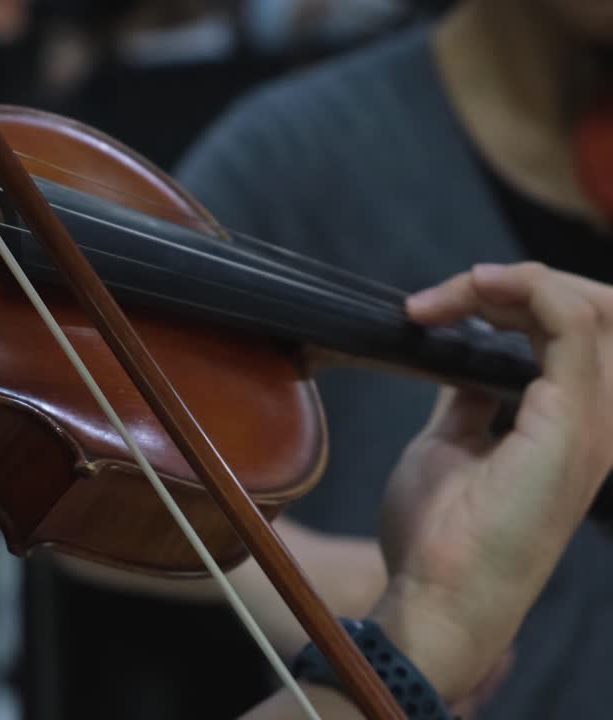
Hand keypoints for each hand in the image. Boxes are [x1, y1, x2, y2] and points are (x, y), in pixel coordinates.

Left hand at [370, 262, 612, 704]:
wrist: (437, 592)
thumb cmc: (441, 537)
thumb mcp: (451, 443)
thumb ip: (469, 399)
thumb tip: (462, 360)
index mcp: (572, 424)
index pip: (575, 330)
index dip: (514, 300)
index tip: (436, 308)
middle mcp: (598, 418)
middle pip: (598, 309)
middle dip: (524, 284)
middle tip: (448, 298)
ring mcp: (591, 420)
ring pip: (590, 305)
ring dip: (515, 284)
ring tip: (454, 294)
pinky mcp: (570, 421)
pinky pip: (571, 323)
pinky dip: (524, 289)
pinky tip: (474, 290)